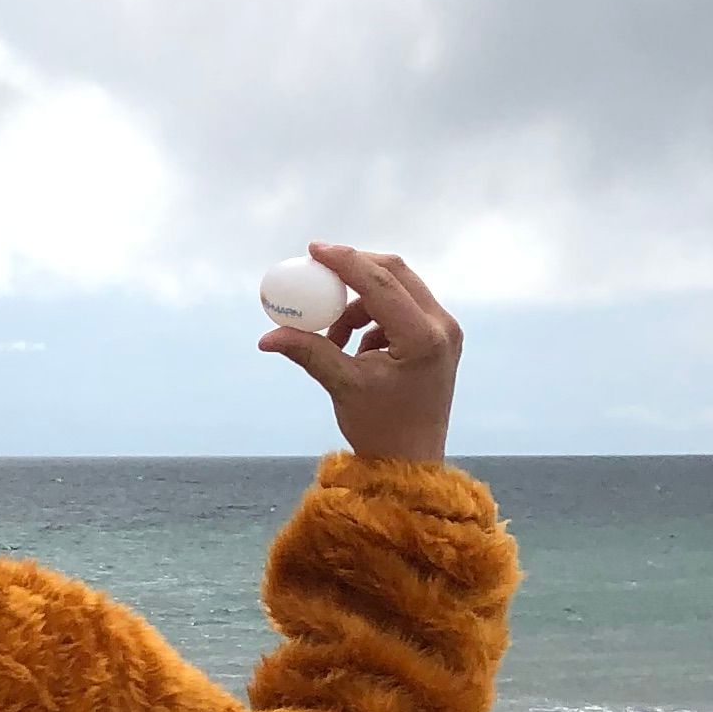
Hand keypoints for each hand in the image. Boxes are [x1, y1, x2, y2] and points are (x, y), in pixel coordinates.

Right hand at [260, 244, 461, 466]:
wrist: (411, 461)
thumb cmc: (380, 429)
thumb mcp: (341, 386)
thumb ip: (308, 352)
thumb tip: (268, 336)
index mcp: (423, 338)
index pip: (380, 283)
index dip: (345, 262)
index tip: (314, 250)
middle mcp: (442, 326)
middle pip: (395, 273)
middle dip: (354, 270)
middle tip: (318, 268)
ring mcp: (444, 330)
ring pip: (397, 290)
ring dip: (359, 303)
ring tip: (334, 339)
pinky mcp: (438, 337)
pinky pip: (401, 309)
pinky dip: (372, 318)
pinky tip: (357, 350)